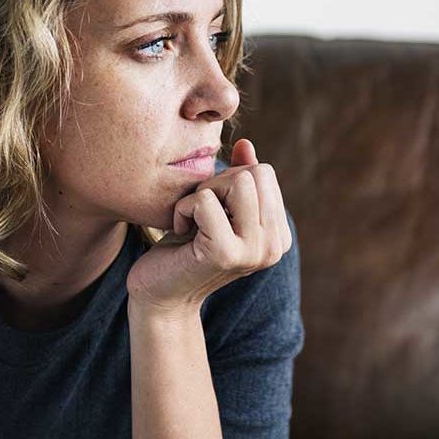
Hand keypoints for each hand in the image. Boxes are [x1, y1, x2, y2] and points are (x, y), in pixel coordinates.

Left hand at [126, 138, 292, 313]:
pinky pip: (205, 201)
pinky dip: (184, 208)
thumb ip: (238, 178)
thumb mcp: (217, 208)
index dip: (229, 180)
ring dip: (204, 193)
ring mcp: (253, 251)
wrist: (160, 294)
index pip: (265, 173)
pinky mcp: (225, 254)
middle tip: (199, 213)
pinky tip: (181, 232)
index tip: (212, 210)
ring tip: (193, 220)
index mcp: (278, 235)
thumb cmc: (185, 248)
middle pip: (255, 173)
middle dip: (218, 182)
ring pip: (238, 181)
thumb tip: (245, 144)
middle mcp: (274, 246)